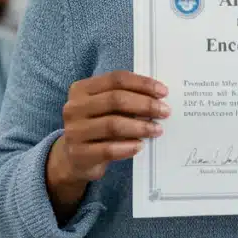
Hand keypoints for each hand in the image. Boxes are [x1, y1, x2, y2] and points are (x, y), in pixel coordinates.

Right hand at [48, 70, 168, 186]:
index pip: (116, 79)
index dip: (142, 83)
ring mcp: (74, 131)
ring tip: (157, 130)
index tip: (163, 92)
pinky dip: (127, 147)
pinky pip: (108, 149)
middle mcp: (74, 107)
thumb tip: (157, 97)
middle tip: (164, 111)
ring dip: (140, 126)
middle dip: (145, 104)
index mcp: (81, 89)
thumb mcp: (103, 109)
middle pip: (115, 99)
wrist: (73, 159)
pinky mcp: (79, 154)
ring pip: (113, 124)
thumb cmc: (96, 127)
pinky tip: (140, 146)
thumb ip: (123, 99)